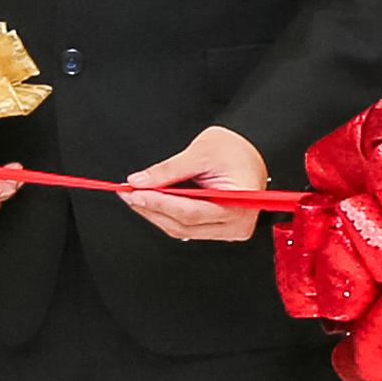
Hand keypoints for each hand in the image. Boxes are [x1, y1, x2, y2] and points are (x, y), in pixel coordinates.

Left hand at [121, 122, 269, 242]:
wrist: (251, 151)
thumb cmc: (236, 150)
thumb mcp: (200, 153)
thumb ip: (167, 171)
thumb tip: (140, 182)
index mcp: (239, 202)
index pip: (191, 212)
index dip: (159, 204)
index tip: (136, 194)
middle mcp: (237, 223)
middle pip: (184, 226)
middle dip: (152, 210)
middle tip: (130, 194)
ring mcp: (229, 229)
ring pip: (182, 230)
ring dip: (157, 214)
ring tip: (138, 197)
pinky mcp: (220, 229)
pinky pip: (189, 228)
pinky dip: (168, 215)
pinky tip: (154, 203)